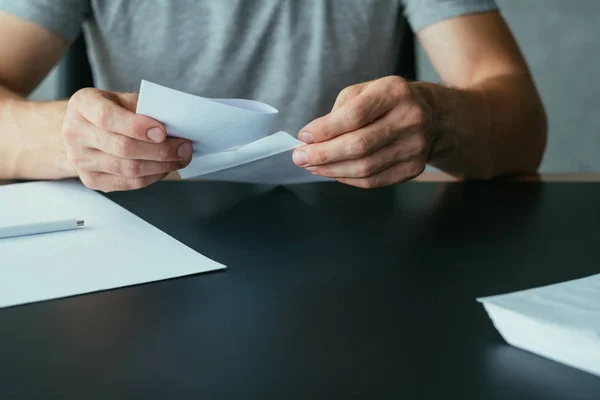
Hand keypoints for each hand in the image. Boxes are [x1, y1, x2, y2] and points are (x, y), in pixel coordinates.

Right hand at [62, 88, 192, 191]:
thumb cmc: (109, 111)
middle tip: (185, 148)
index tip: (163, 132)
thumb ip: (144, 107)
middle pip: (123, 148)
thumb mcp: (122, 99)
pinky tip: (165, 168)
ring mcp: (80, 160)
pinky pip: (128, 183)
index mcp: (83, 105)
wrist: (82, 130)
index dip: (138, 127)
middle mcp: (75, 133)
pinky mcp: (91, 180)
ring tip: (181, 158)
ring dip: (162, 166)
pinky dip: (152, 176)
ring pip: (128, 169)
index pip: (108, 117)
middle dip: (161, 150)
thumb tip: (175, 124)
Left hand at [292, 76, 435, 187]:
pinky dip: (348, 179)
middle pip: (360, 145)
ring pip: (365, 167)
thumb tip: (312, 139)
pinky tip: (333, 172)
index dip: (326, 129)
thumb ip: (338, 111)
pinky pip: (374, 180)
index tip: (304, 137)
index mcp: (395, 92)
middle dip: (324, 154)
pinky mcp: (413, 168)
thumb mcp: (364, 91)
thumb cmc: (387, 101)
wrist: (430, 115)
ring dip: (332, 169)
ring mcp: (415, 147)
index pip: (355, 115)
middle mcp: (410, 119)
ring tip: (312, 166)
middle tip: (300, 157)